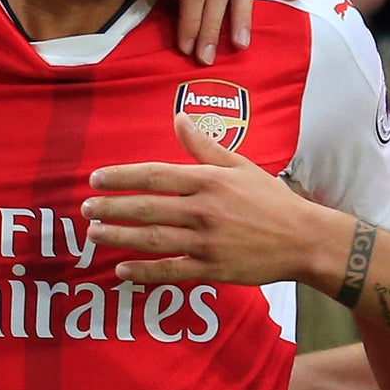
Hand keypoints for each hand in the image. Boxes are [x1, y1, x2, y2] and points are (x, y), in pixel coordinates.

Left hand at [85, 113, 335, 285]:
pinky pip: (170, 270)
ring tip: (95, 235)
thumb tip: (178, 117)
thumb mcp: (240, 166)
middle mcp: (203, 210)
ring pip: (152, 239)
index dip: (121, 178)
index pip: (154, 176)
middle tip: (86, 209)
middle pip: (146, 208)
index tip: (96, 179)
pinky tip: (122, 271)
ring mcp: (206, 242)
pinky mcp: (212, 268)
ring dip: (119, 237)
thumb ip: (204, 146)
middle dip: (111, 208)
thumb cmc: (271, 200)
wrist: (303, 239)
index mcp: (208, 181)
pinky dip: (144, 272)